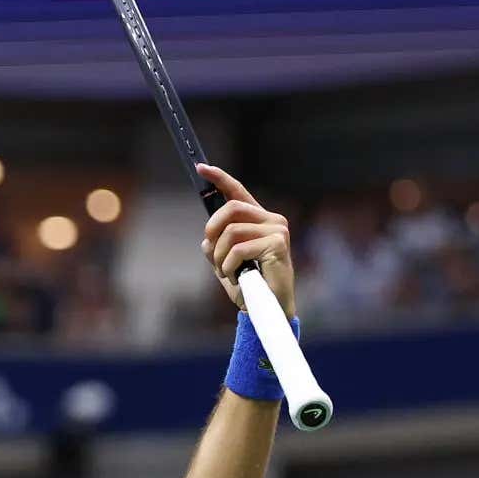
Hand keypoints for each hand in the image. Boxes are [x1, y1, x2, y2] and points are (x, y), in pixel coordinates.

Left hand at [197, 164, 294, 316]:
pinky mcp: (277, 244)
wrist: (268, 309)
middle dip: (212, 229)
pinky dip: (229, 266)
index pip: (238, 191)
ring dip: (220, 257)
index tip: (201, 168)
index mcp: (258, 219)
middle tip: (212, 251)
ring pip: (231, 231)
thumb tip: (207, 238)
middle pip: (231, 208)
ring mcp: (277, 230)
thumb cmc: (249, 285)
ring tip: (228, 273)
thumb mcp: (225, 262)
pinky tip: (238, 278)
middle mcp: (271, 220)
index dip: (219, 178)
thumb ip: (216, 245)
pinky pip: (238, 249)